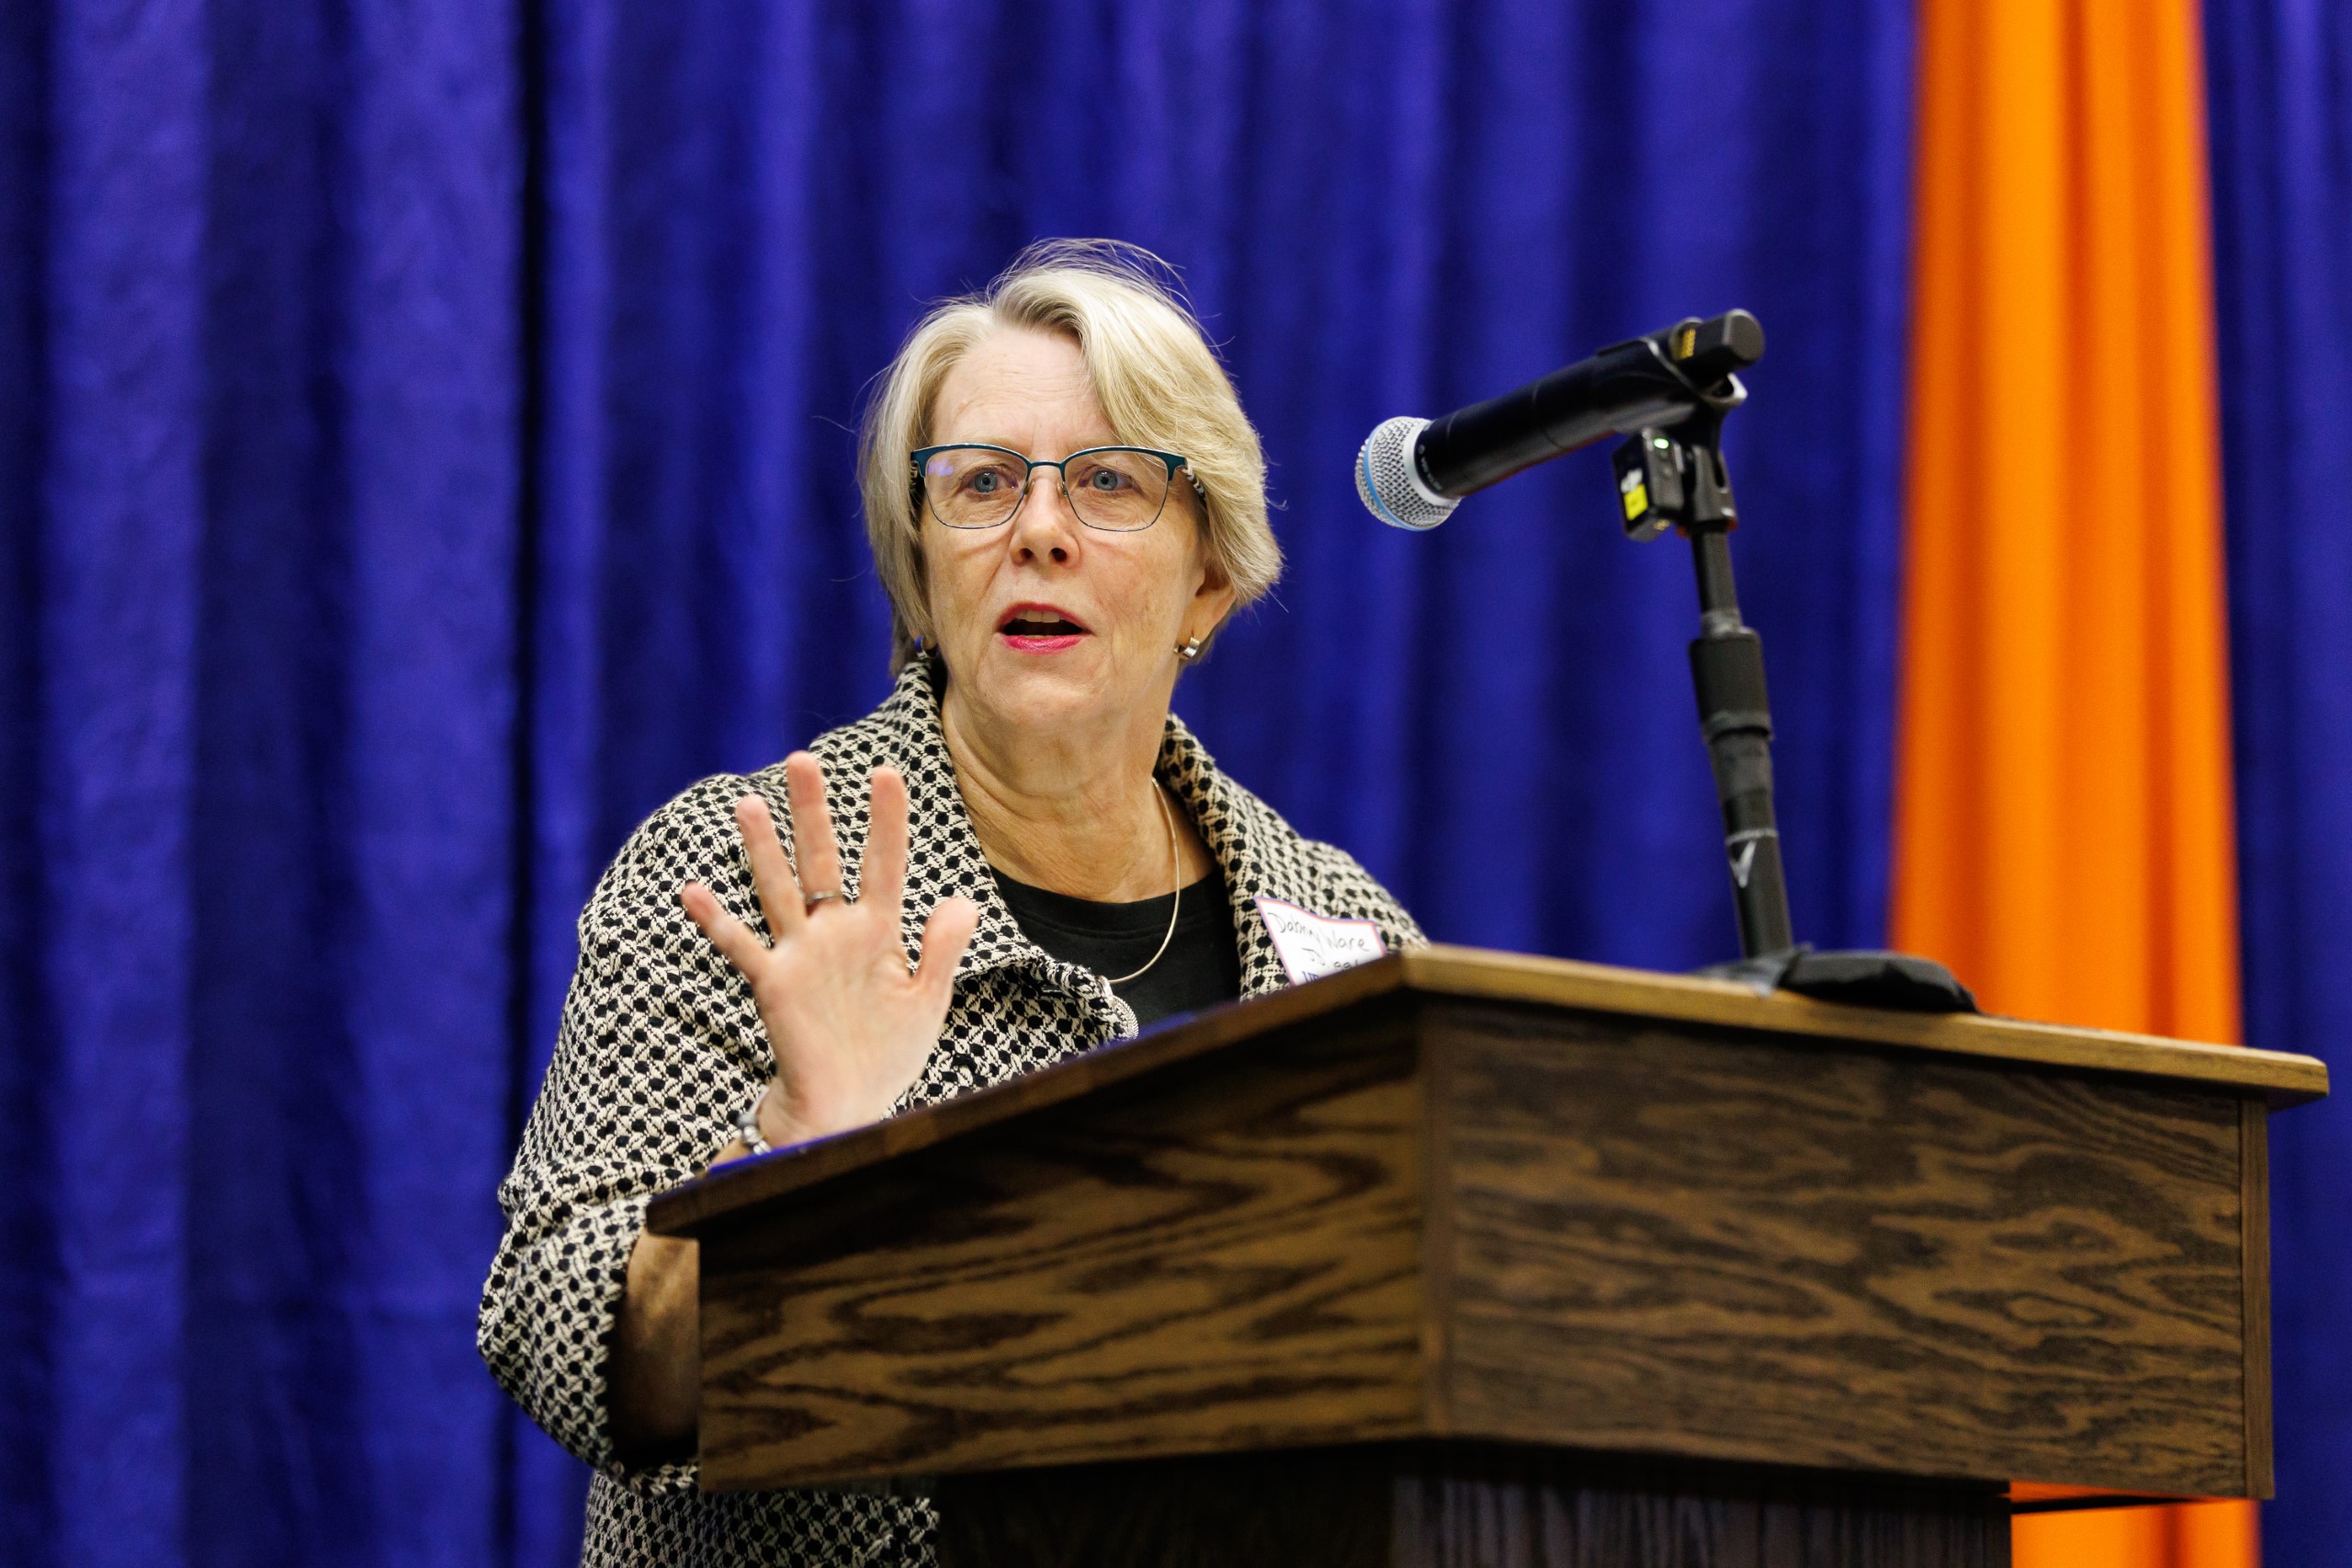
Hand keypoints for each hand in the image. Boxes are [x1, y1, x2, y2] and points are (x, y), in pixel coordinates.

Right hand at [679, 753, 978, 1144]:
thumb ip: (943, 950)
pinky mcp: (774, 983)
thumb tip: (962, 899)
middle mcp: (834, 931)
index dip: (886, 821)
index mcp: (878, 930)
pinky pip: (742, 947)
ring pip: (779, 889)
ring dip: (763, 849)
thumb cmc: (888, 1052)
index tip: (888, 772)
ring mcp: (800, 954)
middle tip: (802, 759)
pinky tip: (693, 890)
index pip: (884, 864)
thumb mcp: (927, 1000)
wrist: (849, 1104)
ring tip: (749, 803)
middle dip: (813, 812)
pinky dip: (716, 921)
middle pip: (821, 859)